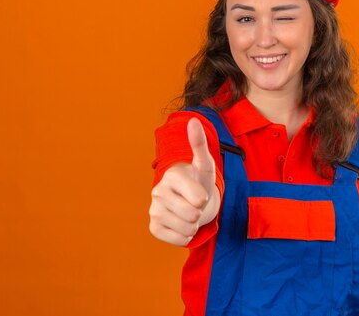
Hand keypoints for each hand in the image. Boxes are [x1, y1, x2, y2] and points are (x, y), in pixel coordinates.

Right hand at [149, 117, 219, 245]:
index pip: (198, 198)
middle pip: (193, 216)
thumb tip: (194, 120)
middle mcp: (158, 192)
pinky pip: (179, 239)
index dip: (204, 198)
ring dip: (194, 224)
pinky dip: (186, 235)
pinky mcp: (154, 227)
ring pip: (187, 229)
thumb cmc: (199, 180)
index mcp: (171, 176)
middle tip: (194, 203)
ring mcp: (154, 210)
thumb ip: (200, 144)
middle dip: (200, 212)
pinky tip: (181, 223)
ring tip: (189, 212)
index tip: (200, 192)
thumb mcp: (205, 165)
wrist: (189, 199)